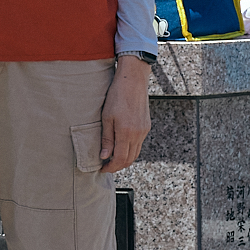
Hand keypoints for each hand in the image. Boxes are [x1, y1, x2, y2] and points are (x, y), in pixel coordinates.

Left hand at [99, 56, 151, 174]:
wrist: (133, 81)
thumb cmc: (117, 96)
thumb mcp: (107, 117)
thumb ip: (107, 139)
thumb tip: (104, 156)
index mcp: (126, 133)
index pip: (120, 159)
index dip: (111, 167)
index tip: (102, 168)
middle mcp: (138, 134)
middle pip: (129, 159)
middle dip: (118, 166)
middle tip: (106, 166)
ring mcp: (144, 131)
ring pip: (135, 153)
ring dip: (125, 159)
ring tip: (112, 158)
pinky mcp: (146, 126)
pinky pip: (139, 144)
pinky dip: (130, 150)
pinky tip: (122, 146)